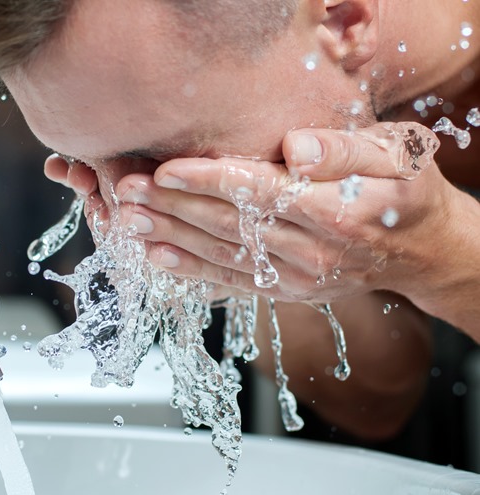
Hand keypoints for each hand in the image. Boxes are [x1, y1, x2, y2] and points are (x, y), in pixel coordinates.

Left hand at [114, 122, 460, 303]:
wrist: (421, 251)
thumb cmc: (406, 192)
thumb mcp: (396, 157)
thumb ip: (345, 151)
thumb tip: (296, 148)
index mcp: (336, 212)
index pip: (258, 192)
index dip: (208, 180)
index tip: (164, 169)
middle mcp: (312, 252)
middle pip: (230, 225)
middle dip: (174, 206)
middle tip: (127, 190)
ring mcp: (296, 278)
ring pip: (223, 255)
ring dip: (171, 237)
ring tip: (128, 220)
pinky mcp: (285, 292)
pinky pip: (232, 282)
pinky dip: (192, 271)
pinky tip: (156, 257)